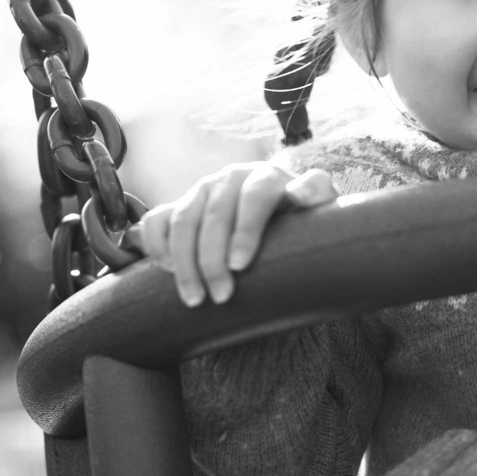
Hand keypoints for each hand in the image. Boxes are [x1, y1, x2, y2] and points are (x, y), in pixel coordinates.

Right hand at [135, 163, 337, 306]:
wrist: (279, 219)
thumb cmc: (302, 220)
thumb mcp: (319, 207)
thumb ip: (317, 194)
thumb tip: (299, 193)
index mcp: (266, 176)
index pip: (254, 196)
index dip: (245, 229)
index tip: (240, 266)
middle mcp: (231, 178)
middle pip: (215, 214)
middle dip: (213, 259)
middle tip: (221, 297)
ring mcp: (202, 190)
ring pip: (183, 219)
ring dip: (184, 261)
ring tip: (195, 299)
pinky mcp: (180, 205)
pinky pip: (157, 220)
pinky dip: (156, 244)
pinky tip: (166, 270)